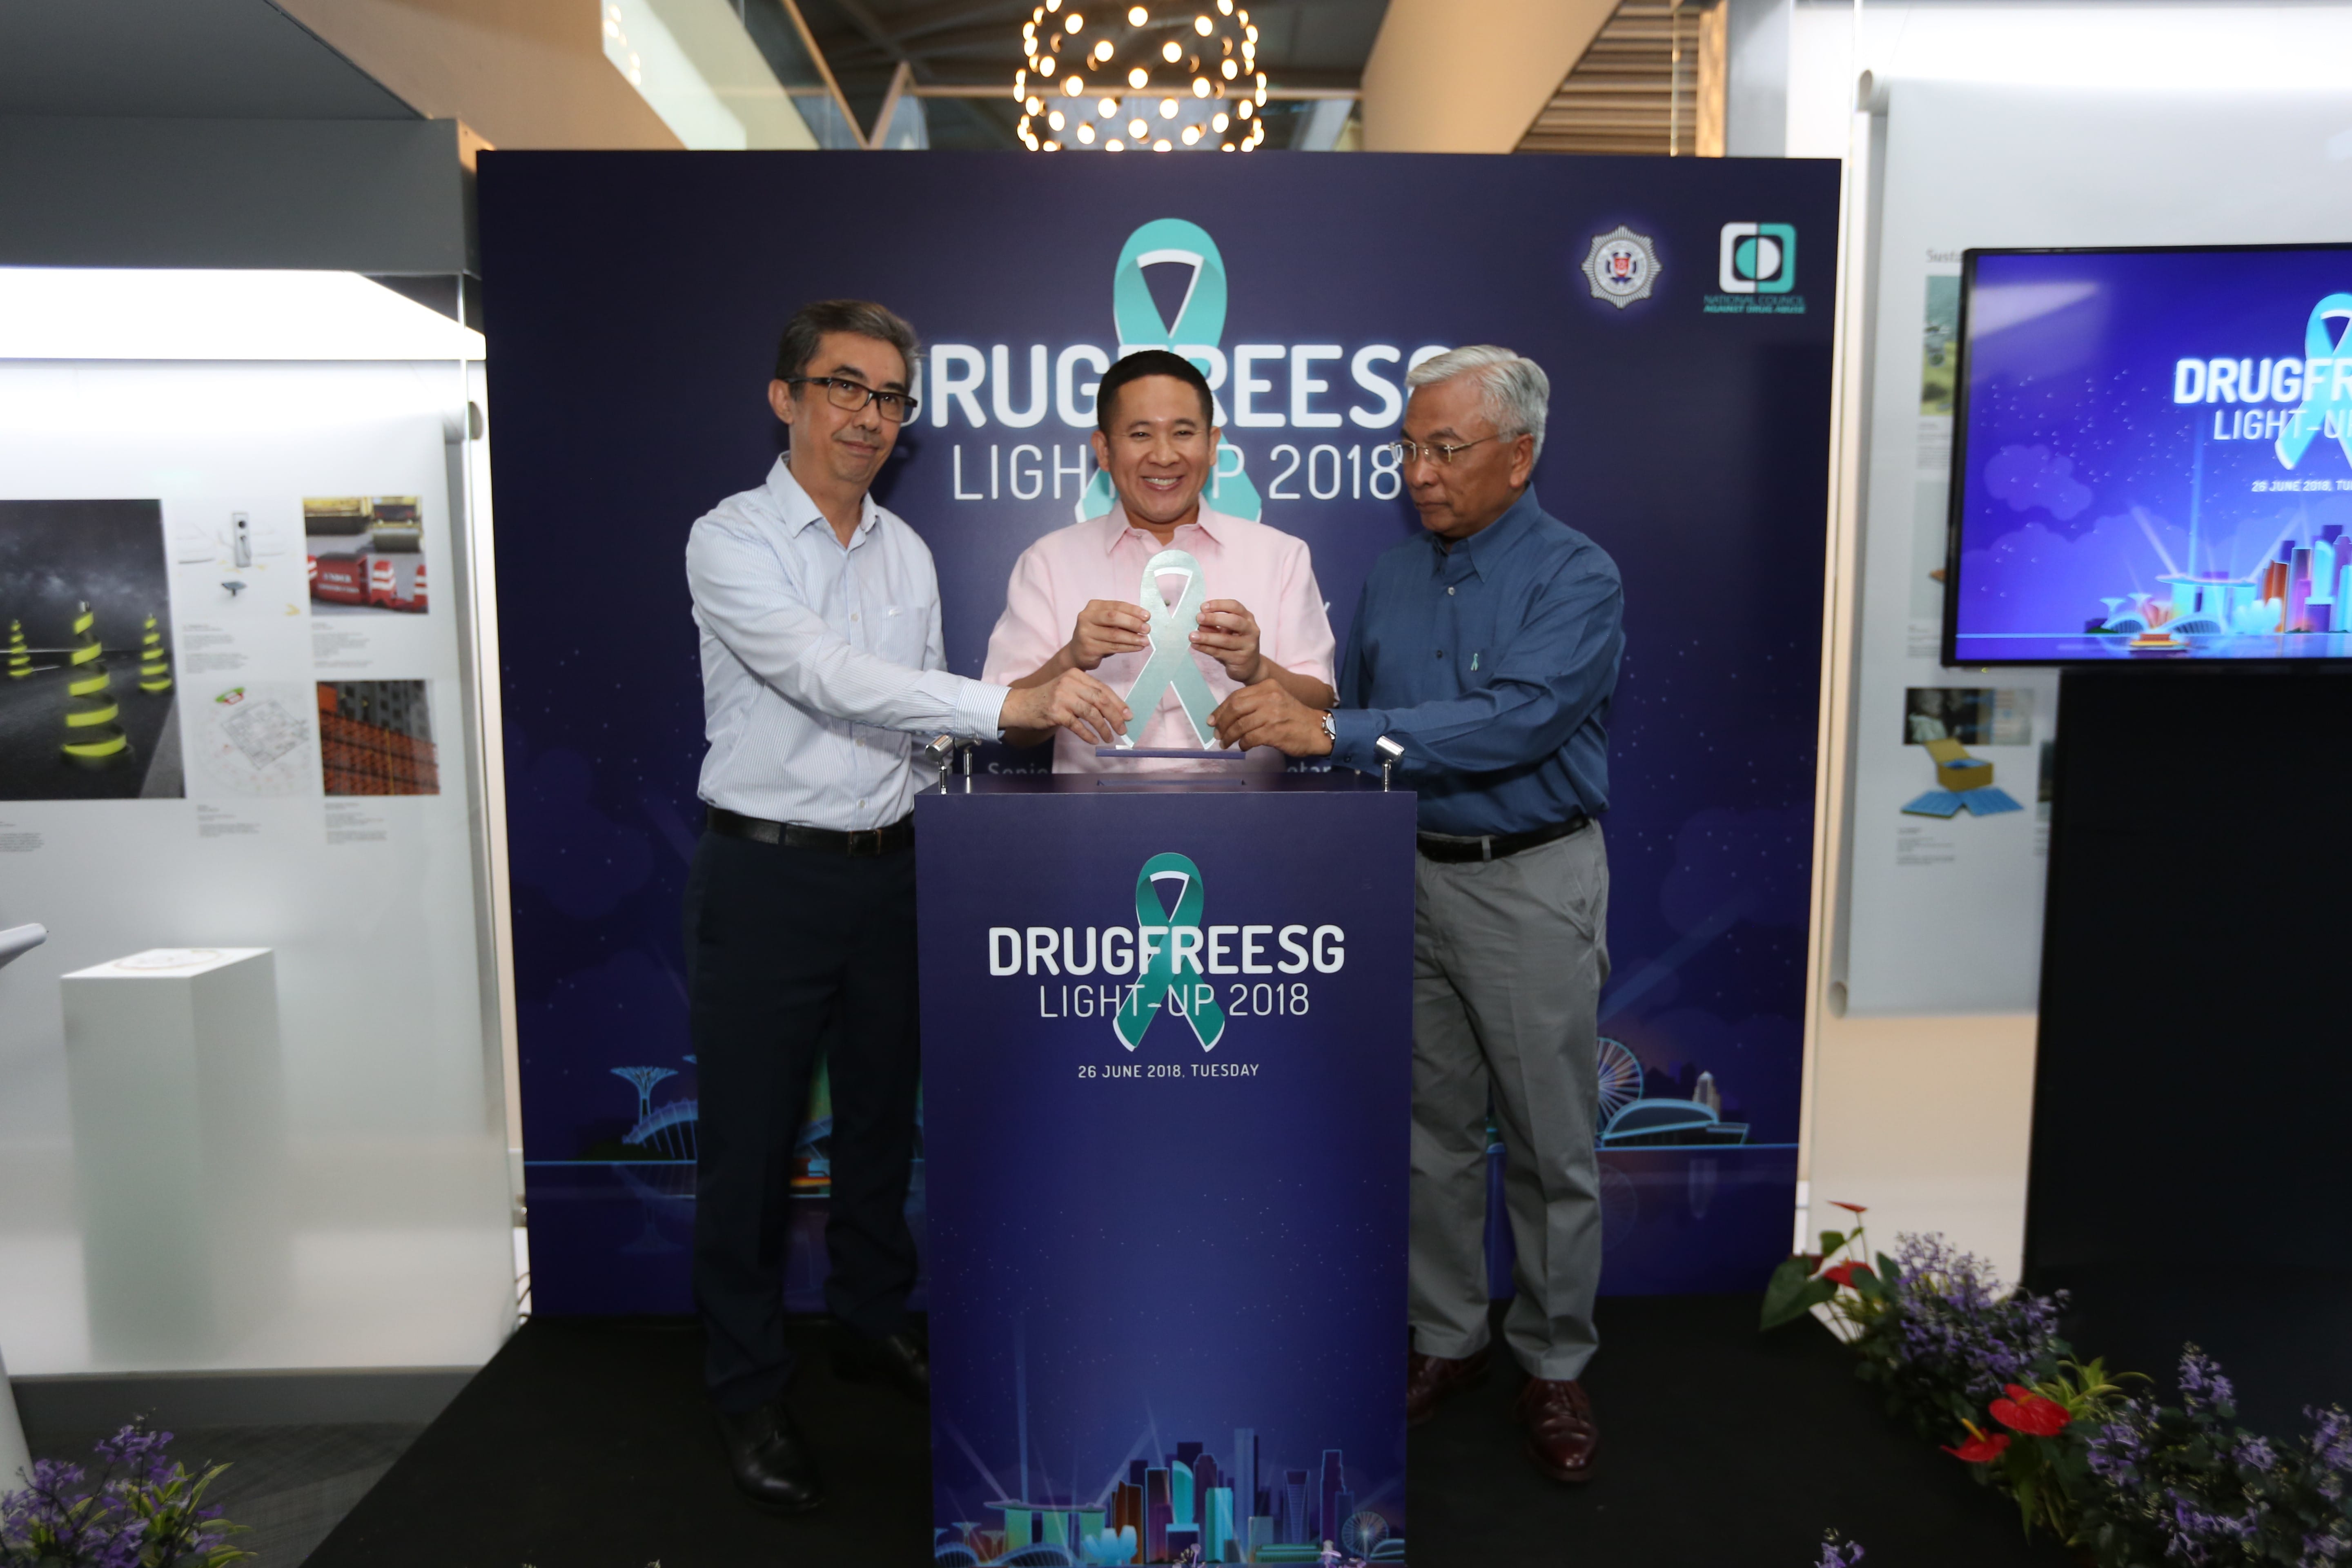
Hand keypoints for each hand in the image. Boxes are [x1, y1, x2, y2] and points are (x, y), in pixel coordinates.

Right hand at [1000, 667, 1131, 745]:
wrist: (1021, 704)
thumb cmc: (1048, 698)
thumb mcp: (1068, 689)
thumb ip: (1087, 695)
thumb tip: (1114, 710)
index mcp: (1076, 674)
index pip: (1103, 689)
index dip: (1118, 703)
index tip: (1128, 715)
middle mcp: (1069, 683)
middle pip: (1100, 700)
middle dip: (1114, 716)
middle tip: (1122, 729)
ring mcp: (1061, 697)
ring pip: (1091, 713)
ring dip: (1103, 728)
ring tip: (1109, 737)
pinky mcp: (1055, 712)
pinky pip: (1077, 725)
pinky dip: (1087, 734)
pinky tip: (1093, 740)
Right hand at [1064, 599, 1151, 670]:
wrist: (1077, 652)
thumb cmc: (1097, 635)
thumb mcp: (1105, 622)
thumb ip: (1121, 618)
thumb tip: (1143, 621)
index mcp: (1093, 606)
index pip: (1116, 605)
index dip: (1133, 610)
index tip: (1147, 616)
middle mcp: (1087, 617)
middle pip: (1113, 617)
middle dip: (1133, 623)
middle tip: (1147, 629)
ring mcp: (1086, 633)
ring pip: (1114, 635)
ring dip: (1133, 638)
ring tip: (1146, 641)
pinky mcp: (1089, 647)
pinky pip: (1113, 647)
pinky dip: (1128, 647)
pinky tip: (1137, 647)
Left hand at [1190, 598, 1264, 684]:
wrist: (1249, 666)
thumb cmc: (1235, 644)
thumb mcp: (1226, 631)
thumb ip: (1215, 626)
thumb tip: (1199, 623)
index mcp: (1247, 618)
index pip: (1235, 606)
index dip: (1218, 604)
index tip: (1203, 607)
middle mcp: (1251, 630)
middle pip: (1234, 621)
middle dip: (1214, 618)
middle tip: (1198, 618)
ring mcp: (1248, 645)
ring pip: (1226, 639)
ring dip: (1207, 637)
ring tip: (1192, 635)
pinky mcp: (1240, 659)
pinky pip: (1220, 652)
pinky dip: (1206, 648)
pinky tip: (1195, 645)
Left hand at [1210, 680, 1331, 755]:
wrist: (1317, 729)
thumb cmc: (1293, 716)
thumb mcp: (1275, 700)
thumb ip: (1254, 703)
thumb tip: (1226, 716)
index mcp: (1268, 686)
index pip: (1236, 696)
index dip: (1221, 709)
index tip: (1212, 720)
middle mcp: (1269, 697)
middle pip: (1235, 708)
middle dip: (1222, 723)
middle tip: (1217, 734)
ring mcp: (1272, 714)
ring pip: (1240, 725)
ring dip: (1229, 736)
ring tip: (1226, 743)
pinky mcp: (1274, 731)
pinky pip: (1250, 738)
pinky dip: (1243, 744)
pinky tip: (1243, 746)